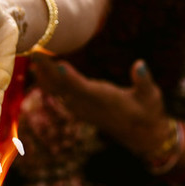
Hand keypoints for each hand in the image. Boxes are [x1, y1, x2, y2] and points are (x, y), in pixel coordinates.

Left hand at [32, 55, 170, 162]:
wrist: (141, 135)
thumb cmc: (148, 111)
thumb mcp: (151, 96)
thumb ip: (144, 81)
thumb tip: (140, 65)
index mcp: (105, 100)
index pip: (84, 89)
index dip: (70, 79)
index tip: (57, 65)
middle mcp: (88, 105)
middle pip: (64, 88)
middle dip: (48, 70)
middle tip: (34, 50)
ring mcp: (82, 109)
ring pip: (58, 92)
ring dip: (44, 75)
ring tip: (32, 55)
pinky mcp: (79, 109)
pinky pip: (59, 95)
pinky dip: (47, 83)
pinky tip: (39, 71)